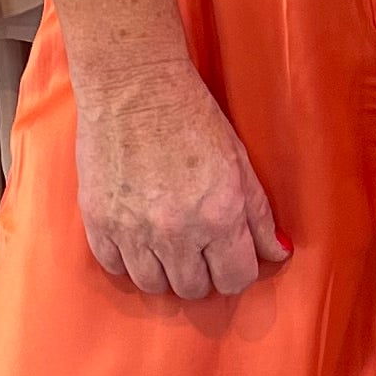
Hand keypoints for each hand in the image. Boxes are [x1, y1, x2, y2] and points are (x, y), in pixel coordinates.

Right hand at [71, 51, 290, 300]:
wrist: (134, 87)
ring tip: (166, 244)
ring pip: (153, 285)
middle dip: (201, 272)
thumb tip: (277, 252)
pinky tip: (137, 237)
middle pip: (193, 288)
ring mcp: (133, 230)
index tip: (229, 257)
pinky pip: (114, 267)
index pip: (235, 279)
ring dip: (164, 270)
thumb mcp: (239, 163)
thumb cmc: (192, 117)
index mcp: (219, 217)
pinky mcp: (99, 221)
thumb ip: (259, 216)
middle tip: (197, 246)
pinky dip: (127, 259)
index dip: (236, 271)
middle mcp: (177, 232)